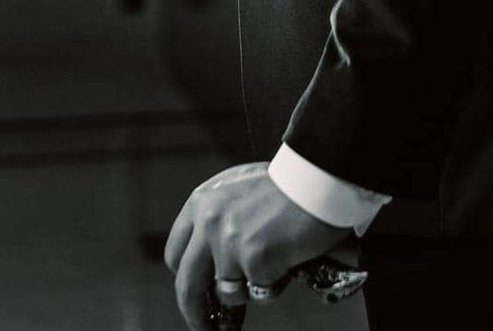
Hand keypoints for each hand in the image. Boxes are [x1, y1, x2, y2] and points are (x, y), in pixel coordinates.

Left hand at [164, 161, 349, 328]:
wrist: (317, 178)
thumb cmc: (285, 184)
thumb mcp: (237, 188)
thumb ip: (217, 217)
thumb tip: (210, 260)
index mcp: (201, 201)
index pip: (175, 253)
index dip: (186, 277)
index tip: (196, 292)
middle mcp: (208, 221)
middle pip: (187, 285)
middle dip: (195, 313)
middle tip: (206, 327)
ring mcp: (229, 241)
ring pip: (226, 293)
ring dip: (248, 290)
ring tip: (272, 263)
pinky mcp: (253, 258)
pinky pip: (258, 292)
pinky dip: (274, 284)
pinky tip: (286, 259)